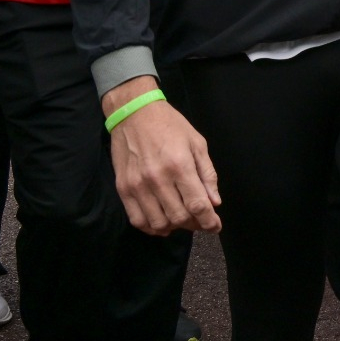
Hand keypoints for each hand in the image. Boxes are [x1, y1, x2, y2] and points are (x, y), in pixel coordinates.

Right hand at [104, 77, 221, 235]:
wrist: (134, 113)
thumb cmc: (170, 125)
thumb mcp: (197, 143)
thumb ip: (207, 174)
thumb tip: (214, 202)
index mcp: (180, 165)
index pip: (197, 205)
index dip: (209, 221)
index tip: (216, 227)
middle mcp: (158, 179)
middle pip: (179, 217)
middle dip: (195, 224)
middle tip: (201, 221)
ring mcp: (138, 186)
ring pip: (159, 222)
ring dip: (174, 227)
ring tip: (182, 220)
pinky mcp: (123, 189)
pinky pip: (137, 220)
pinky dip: (151, 227)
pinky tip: (162, 223)